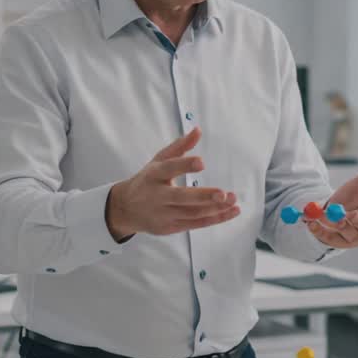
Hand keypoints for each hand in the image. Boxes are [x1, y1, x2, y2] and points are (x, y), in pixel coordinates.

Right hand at [105, 127, 239, 239]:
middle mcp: (157, 196)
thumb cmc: (147, 180)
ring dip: (215, 208)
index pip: (169, 169)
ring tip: (232, 200)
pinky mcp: (170, 228)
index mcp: (154, 175)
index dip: (185, 166)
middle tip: (223, 193)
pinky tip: (231, 211)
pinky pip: (196, 224)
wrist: (125, 209)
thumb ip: (180, 147)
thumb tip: (198, 130)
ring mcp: (163, 214)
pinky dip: (215, 218)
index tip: (202, 162)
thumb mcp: (158, 160)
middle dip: (203, 196)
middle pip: (181, 197)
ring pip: (192, 213)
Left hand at [306, 162, 357, 248]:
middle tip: (352, 214)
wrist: (331, 206)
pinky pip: (330, 240)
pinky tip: (312, 223)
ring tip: (331, 217)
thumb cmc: (351, 196)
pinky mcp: (338, 242)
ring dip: (341, 226)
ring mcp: (354, 237)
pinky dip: (320, 232)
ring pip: (351, 235)